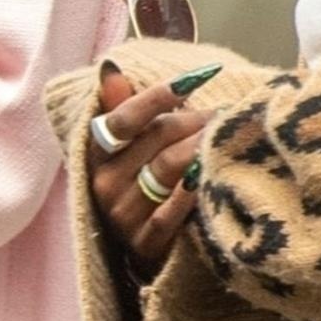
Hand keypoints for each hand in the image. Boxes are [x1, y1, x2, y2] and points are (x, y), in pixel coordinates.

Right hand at [88, 65, 211, 279]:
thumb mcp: (129, 149)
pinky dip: (193, 189)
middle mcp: (104, 184)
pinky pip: (171, 212)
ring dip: (201, 146)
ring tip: (224, 136)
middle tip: (222, 113)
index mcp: (97, 155)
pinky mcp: (144, 243)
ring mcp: (123, 215)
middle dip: (194, 119)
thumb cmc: (142, 187)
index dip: (157, 96)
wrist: (144, 251)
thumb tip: (111, 69)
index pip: (123, 118)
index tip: (193, 80)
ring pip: (167, 168)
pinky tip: (211, 174)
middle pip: (155, 138)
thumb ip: (122, 109)